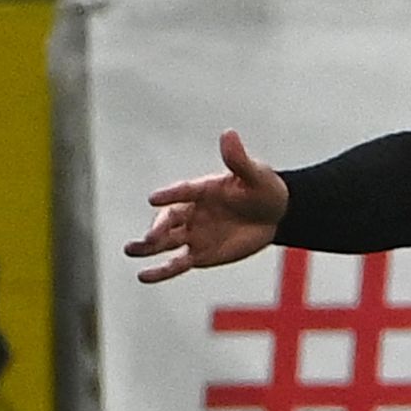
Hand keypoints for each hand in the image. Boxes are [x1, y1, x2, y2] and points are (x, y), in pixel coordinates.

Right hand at [124, 130, 287, 282]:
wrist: (278, 215)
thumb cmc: (264, 190)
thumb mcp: (255, 175)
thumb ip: (238, 159)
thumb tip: (229, 134)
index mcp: (202, 189)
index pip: (183, 192)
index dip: (170, 195)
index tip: (155, 198)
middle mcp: (192, 211)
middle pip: (169, 219)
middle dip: (158, 228)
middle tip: (150, 237)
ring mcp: (194, 234)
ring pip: (166, 242)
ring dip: (148, 247)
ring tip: (131, 250)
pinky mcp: (200, 254)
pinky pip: (177, 264)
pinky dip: (160, 271)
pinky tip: (144, 276)